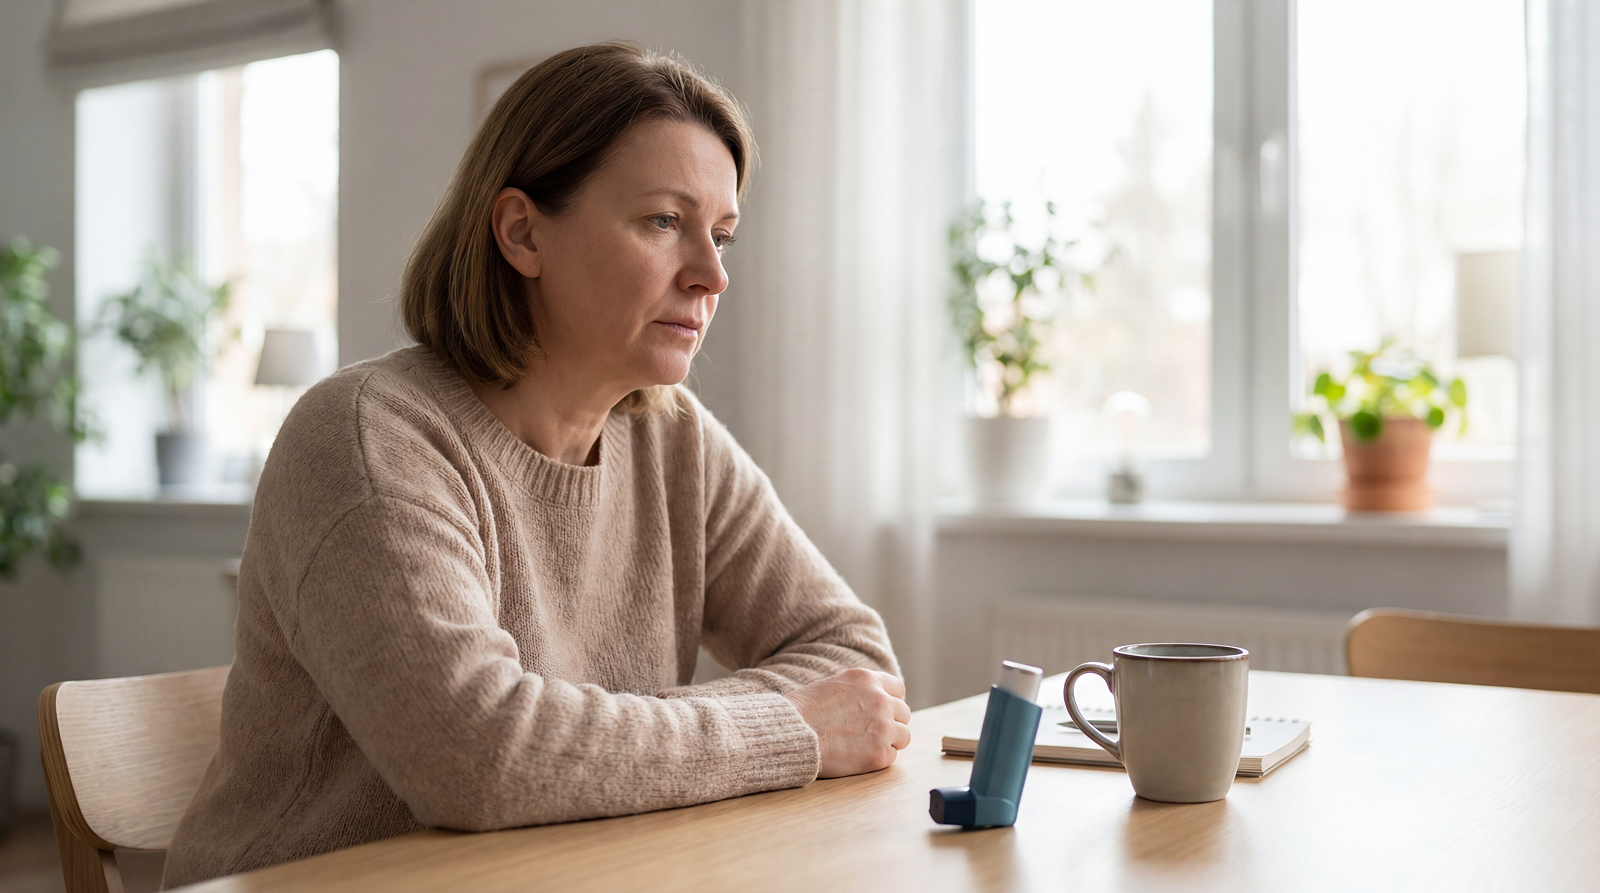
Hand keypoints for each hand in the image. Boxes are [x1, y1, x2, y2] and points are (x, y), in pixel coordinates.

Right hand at [782, 668, 911, 777]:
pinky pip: (891, 757)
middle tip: (871, 733)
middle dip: (891, 723)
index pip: (897, 689)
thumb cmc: (801, 712)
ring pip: (903, 736)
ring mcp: (883, 728)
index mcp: (867, 679)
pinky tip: (857, 758)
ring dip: (889, 741)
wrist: (790, 735)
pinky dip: (878, 759)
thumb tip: (870, 702)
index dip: (890, 702)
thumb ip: (858, 691)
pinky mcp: (879, 754)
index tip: (881, 712)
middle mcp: (881, 700)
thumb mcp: (832, 686)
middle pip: (903, 713)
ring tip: (866, 746)